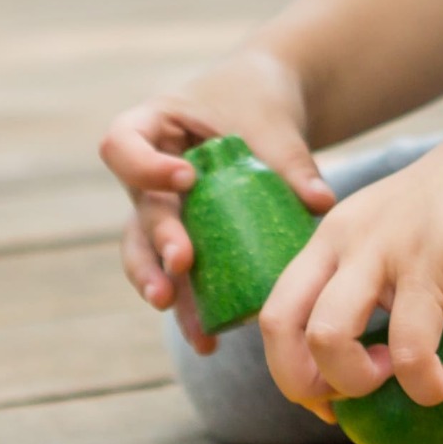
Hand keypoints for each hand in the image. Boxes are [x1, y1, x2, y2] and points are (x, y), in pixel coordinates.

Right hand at [99, 49, 331, 354]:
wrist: (261, 107)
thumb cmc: (258, 103)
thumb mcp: (273, 123)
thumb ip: (291, 161)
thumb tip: (321, 202)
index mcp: (152, 128)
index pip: (121, 145)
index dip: (144, 166)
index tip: (186, 179)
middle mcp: (146, 176)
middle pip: (137, 211)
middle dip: (157, 241)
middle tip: (182, 262)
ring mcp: (160, 212)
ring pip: (146, 254)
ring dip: (159, 285)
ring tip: (174, 312)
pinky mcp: (185, 242)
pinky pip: (180, 277)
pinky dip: (191, 308)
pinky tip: (207, 340)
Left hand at [257, 104, 442, 412]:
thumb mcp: (435, 265)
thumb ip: (439, 326)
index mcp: (333, 242)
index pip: (276, 313)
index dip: (291, 371)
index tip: (333, 399)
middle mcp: (343, 243)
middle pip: (279, 326)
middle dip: (304, 385)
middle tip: (351, 403)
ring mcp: (381, 250)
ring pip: (327, 338)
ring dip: (358, 384)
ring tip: (403, 381)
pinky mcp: (427, 263)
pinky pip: (409, 347)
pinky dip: (424, 385)